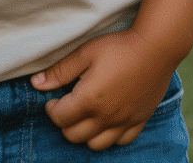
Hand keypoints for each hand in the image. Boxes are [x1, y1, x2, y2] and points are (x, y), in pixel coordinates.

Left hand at [30, 28, 173, 150]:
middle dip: (65, 122)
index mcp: (89, 99)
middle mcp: (106, 117)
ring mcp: (124, 122)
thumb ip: (60, 71)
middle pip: (74, 136)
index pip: (60, 118)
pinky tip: (107, 119)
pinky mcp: (139, 121)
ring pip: (96, 145)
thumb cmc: (118, 46)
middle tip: (68, 105)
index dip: (51, 109)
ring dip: (85, 133)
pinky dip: (109, 136)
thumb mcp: (85, 52)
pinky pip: (120, 142)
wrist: (156, 47)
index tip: (53, 99)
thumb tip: (36, 83)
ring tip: (85, 113)